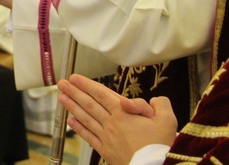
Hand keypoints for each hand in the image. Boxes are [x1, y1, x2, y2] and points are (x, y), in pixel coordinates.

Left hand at [57, 74, 176, 164]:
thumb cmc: (162, 146)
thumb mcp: (167, 120)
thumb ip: (159, 104)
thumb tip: (153, 99)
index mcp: (124, 113)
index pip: (101, 94)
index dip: (87, 84)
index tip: (75, 77)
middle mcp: (112, 123)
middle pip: (89, 104)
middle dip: (74, 92)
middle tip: (61, 83)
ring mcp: (107, 137)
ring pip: (86, 118)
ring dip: (72, 106)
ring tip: (61, 97)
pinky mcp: (106, 151)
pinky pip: (89, 136)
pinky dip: (79, 128)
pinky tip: (71, 121)